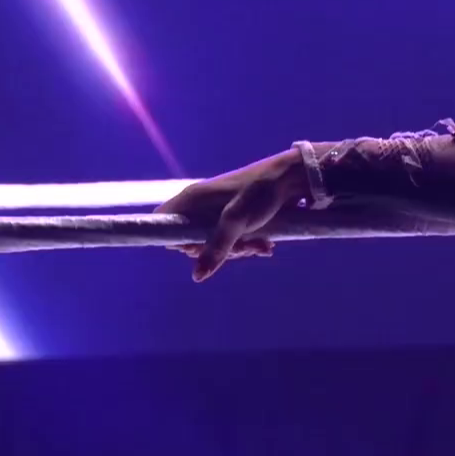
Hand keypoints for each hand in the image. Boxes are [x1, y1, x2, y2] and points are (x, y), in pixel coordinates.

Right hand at [156, 150, 306, 280]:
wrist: (291, 178)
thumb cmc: (260, 194)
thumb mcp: (238, 222)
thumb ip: (217, 248)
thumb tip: (197, 277)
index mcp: (192, 199)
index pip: (163, 222)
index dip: (177, 240)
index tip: (200, 247)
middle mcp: (200, 204)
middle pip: (193, 240)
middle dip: (217, 251)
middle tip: (240, 247)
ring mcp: (218, 211)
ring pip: (216, 242)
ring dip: (238, 250)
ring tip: (260, 245)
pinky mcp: (235, 217)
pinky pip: (232, 239)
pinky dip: (248, 244)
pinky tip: (266, 245)